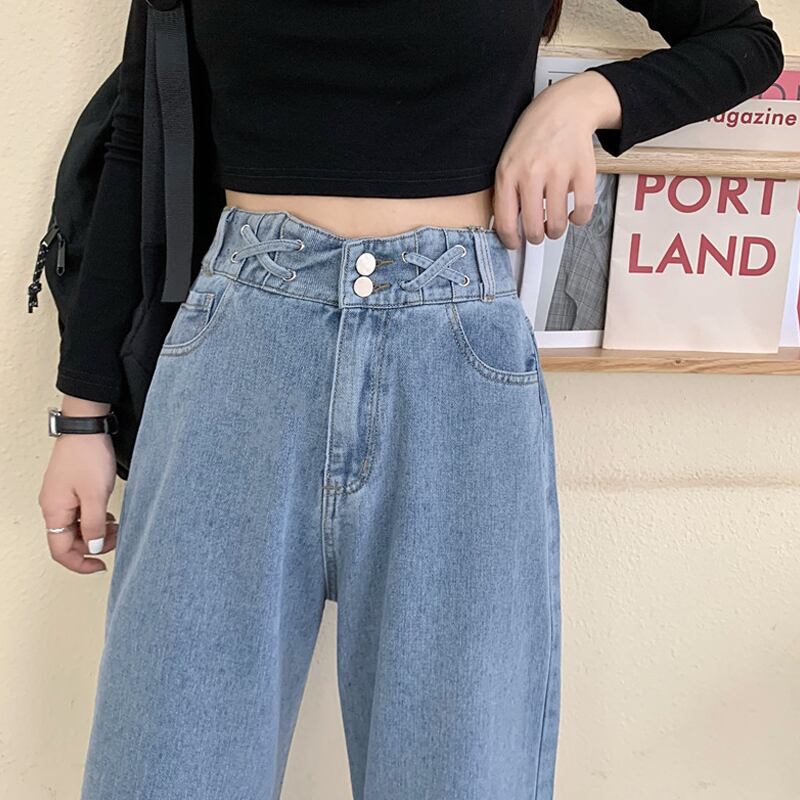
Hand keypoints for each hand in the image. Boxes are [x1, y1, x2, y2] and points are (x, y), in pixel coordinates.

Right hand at [38, 396, 118, 573]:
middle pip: (69, 540)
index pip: (61, 551)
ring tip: (116, 526)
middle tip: (116, 539)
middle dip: (93, 544)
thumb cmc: (88, 456)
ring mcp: (61, 497)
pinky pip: (80, 513)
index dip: (80, 563)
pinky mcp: (71, 488)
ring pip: (77, 527)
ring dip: (96, 531)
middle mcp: (53, 506)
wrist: (87, 428)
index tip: (100, 566)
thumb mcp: (96, 496)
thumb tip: (93, 548)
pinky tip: (109, 515)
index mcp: (54, 511)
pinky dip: (95, 518)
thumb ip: (94, 525)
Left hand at [492, 71, 621, 249]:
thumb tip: (508, 224)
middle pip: (533, 227)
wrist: (565, 106)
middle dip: (535, 237)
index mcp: (508, 173)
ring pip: (558, 223)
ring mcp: (558, 172)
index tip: (515, 243)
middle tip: (538, 233)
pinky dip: (579, 219)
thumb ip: (506, 189)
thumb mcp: (508, 159)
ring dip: (556, 230)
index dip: (511, 240)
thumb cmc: (535, 133)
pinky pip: (582, 210)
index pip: (505, 221)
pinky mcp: (583, 170)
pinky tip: (574, 214)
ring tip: (555, 225)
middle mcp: (531, 173)